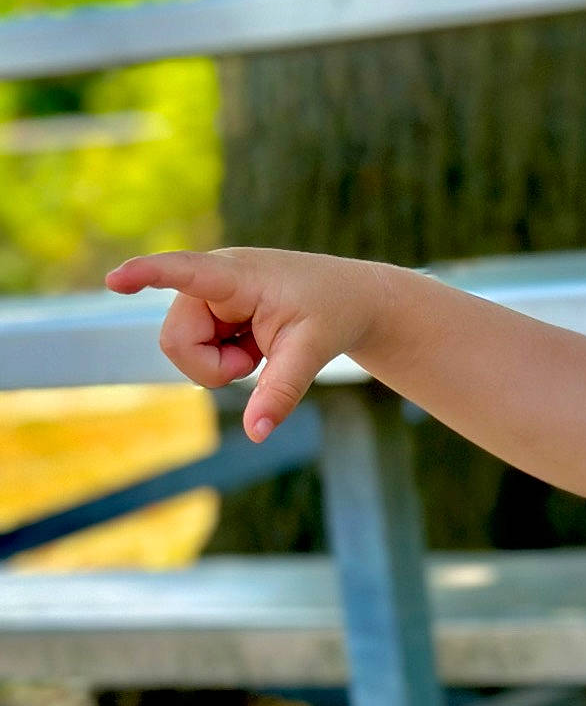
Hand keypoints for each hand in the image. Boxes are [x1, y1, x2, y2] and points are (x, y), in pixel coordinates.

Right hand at [105, 247, 393, 442]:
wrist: (351, 298)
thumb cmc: (333, 313)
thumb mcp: (312, 352)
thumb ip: (281, 391)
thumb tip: (257, 434)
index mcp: (236, 275)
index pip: (184, 271)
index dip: (146, 275)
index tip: (115, 280)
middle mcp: (212, 279)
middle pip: (176, 341)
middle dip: (212, 366)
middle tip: (255, 361)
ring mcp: (208, 297)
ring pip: (184, 350)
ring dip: (221, 364)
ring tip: (259, 348)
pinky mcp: (211, 311)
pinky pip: (198, 351)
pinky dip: (226, 360)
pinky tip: (253, 343)